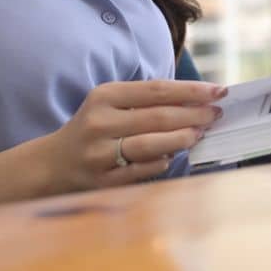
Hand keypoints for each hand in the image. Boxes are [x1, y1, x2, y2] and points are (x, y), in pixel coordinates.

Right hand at [39, 79, 225, 192]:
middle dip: (194, 115)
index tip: (218, 91)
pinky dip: (162, 162)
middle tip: (216, 114)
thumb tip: (196, 100)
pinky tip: (173, 156)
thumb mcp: (110, 104)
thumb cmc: (93, 128)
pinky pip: (142, 170)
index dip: (191, 91)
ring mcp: (101, 154)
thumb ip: (146, 100)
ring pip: (152, 145)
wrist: (53, 165)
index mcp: (104, 96)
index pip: (157, 90)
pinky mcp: (103, 180)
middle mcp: (100, 122)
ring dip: (182, 139)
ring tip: (200, 134)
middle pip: (158, 117)